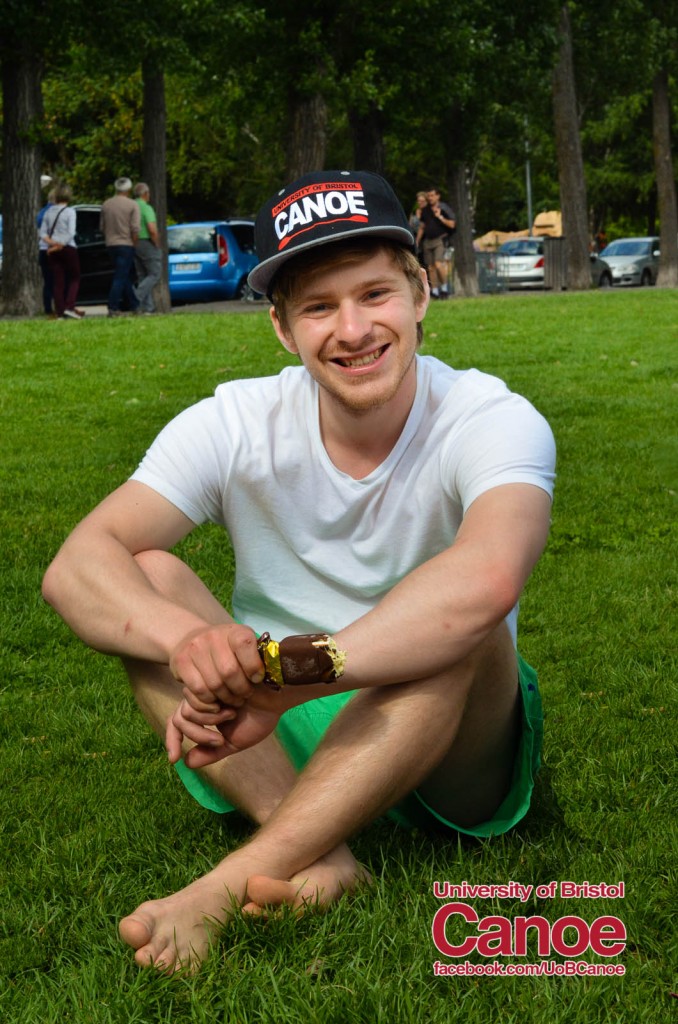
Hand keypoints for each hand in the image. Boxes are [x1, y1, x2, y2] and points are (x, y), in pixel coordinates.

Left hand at [166, 691, 282, 767]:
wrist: (278, 696)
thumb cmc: (261, 715)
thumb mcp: (235, 741)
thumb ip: (212, 752)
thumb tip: (187, 763)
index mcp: (205, 709)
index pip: (178, 722)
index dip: (172, 740)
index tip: (174, 759)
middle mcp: (204, 696)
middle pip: (181, 718)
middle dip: (199, 734)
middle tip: (220, 739)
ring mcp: (208, 683)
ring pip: (188, 707)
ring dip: (211, 718)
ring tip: (232, 714)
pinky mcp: (213, 672)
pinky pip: (199, 693)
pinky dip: (215, 707)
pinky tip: (231, 706)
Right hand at [169, 623, 263, 711]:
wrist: (191, 639)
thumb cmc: (227, 648)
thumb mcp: (245, 646)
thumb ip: (260, 656)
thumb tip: (279, 669)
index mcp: (234, 631)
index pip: (246, 644)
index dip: (254, 666)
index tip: (257, 679)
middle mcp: (213, 636)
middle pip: (230, 672)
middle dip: (241, 690)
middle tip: (244, 696)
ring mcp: (195, 648)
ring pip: (214, 684)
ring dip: (226, 698)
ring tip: (232, 700)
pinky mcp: (181, 662)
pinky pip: (198, 690)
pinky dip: (210, 701)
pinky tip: (216, 701)